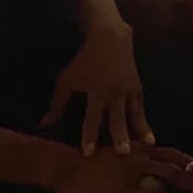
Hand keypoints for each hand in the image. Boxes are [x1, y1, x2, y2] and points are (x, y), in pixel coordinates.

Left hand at [41, 26, 151, 155]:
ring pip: (134, 114)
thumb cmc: (84, 61)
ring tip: (148, 145)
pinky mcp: (137, 88)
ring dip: (140, 130)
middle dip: (120, 136)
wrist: (110, 38)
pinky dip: (144, 122)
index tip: (88, 153)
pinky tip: (149, 136)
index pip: (91, 118)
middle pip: (117, 118)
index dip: (89, 135)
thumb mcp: (67, 81)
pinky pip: (141, 108)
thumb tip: (43, 126)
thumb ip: (57, 105)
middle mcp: (114, 92)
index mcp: (96, 91)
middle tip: (123, 154)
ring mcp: (128, 90)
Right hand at [54, 143, 192, 192]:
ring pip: (165, 177)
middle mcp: (138, 157)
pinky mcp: (123, 190)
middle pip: (172, 163)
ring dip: (181, 186)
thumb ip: (129, 159)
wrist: (65, 164)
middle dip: (189, 171)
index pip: (167, 152)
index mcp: (135, 147)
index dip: (184, 159)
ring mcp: (132, 173)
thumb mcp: (113, 154)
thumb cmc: (85, 159)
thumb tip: (142, 167)